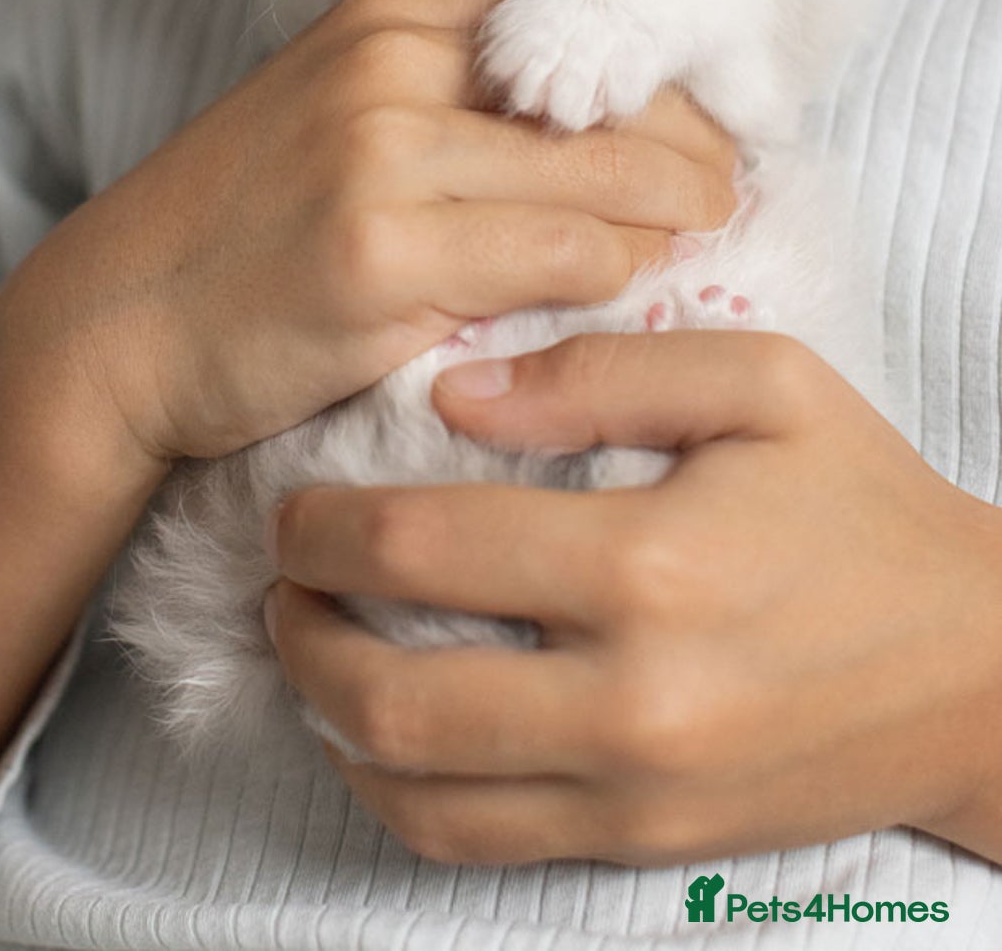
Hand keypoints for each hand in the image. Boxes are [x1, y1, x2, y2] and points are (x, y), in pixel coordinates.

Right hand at [1, 0, 735, 466]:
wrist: (121, 322)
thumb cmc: (244, 232)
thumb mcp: (338, 121)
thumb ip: (449, 105)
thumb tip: (588, 130)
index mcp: (386, 23)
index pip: (569, 23)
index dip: (653, 80)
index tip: (703, 128)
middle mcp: (389, 67)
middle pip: (602, 97)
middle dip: (690, 149)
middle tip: (730, 192)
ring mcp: (381, 155)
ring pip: (599, 177)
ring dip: (667, 218)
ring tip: (700, 240)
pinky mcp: (379, 251)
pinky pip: (559, 256)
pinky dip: (611, 275)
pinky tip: (623, 292)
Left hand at [264, 331, 1001, 865]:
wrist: (973, 671)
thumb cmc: (864, 508)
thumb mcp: (766, 386)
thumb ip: (606, 372)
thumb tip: (461, 394)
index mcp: (649, 562)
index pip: (421, 547)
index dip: (325, 523)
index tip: (296, 500)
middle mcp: (628, 696)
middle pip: (387, 691)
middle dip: (299, 628)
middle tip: (282, 576)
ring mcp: (632, 790)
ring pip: (412, 789)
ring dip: (327, 717)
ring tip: (310, 647)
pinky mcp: (642, 842)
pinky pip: (471, 843)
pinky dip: (394, 792)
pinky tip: (378, 731)